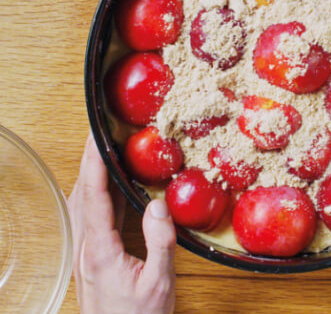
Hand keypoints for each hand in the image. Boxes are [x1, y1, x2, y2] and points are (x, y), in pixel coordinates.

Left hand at [68, 134, 175, 313]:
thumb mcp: (158, 284)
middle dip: (89, 160)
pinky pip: (90, 215)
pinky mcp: (92, 257)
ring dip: (91, 175)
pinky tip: (111, 189)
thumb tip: (157, 205)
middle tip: (100, 135)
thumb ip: (159, 243)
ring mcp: (86, 253)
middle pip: (82, 193)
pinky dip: (97, 193)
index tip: (96, 137)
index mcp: (100, 251)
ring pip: (82, 203)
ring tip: (104, 154)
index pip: (93, 196)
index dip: (93, 163)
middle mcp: (87, 248)